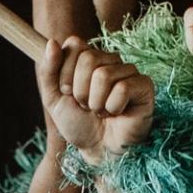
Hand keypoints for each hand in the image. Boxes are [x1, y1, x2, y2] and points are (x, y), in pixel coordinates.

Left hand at [41, 35, 155, 160]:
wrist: (98, 151)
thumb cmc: (79, 125)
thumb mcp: (54, 98)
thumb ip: (48, 71)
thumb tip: (52, 42)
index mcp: (89, 58)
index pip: (74, 44)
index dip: (65, 72)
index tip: (67, 93)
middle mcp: (111, 61)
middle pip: (88, 59)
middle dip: (80, 91)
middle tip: (87, 106)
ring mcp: (129, 72)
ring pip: (103, 75)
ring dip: (96, 102)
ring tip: (101, 112)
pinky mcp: (144, 85)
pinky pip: (122, 88)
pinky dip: (113, 108)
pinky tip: (117, 114)